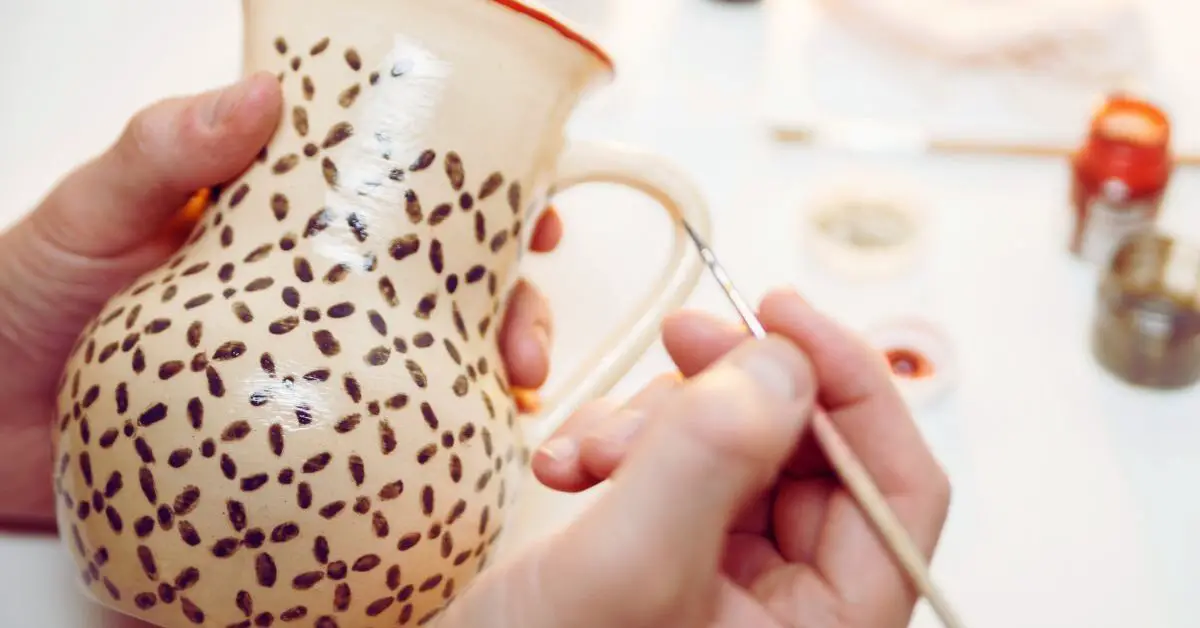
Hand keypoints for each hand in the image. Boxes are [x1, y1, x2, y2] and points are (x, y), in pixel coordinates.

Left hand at [0, 73, 561, 529]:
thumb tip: (256, 95)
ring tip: (513, 383)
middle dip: (506, 296)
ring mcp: (309, 357)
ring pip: (427, 352)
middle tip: (525, 321)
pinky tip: (474, 435)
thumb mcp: (90, 209)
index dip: (476, 194)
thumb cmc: (23, 298)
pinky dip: (438, 429)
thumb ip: (161, 152)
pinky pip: (384, 425)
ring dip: (487, 365)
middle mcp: (307, 284)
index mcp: (276, 214)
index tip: (529, 208)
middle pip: (438, 279)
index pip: (395, 189)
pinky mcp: (297, 427)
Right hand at [440, 289, 950, 627]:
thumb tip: (784, 364)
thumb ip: (707, 459)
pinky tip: (568, 461)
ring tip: (588, 451)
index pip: (898, 487)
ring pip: (738, 445)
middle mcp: (790, 608)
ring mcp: (730, 580)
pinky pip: (680, 462)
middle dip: (731, 393)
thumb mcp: (624, 567)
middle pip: (811, 451)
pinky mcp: (675, 555)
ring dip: (661, 419)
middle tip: (678, 337)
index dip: (852, 386)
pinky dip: (625, 441)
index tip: (781, 314)